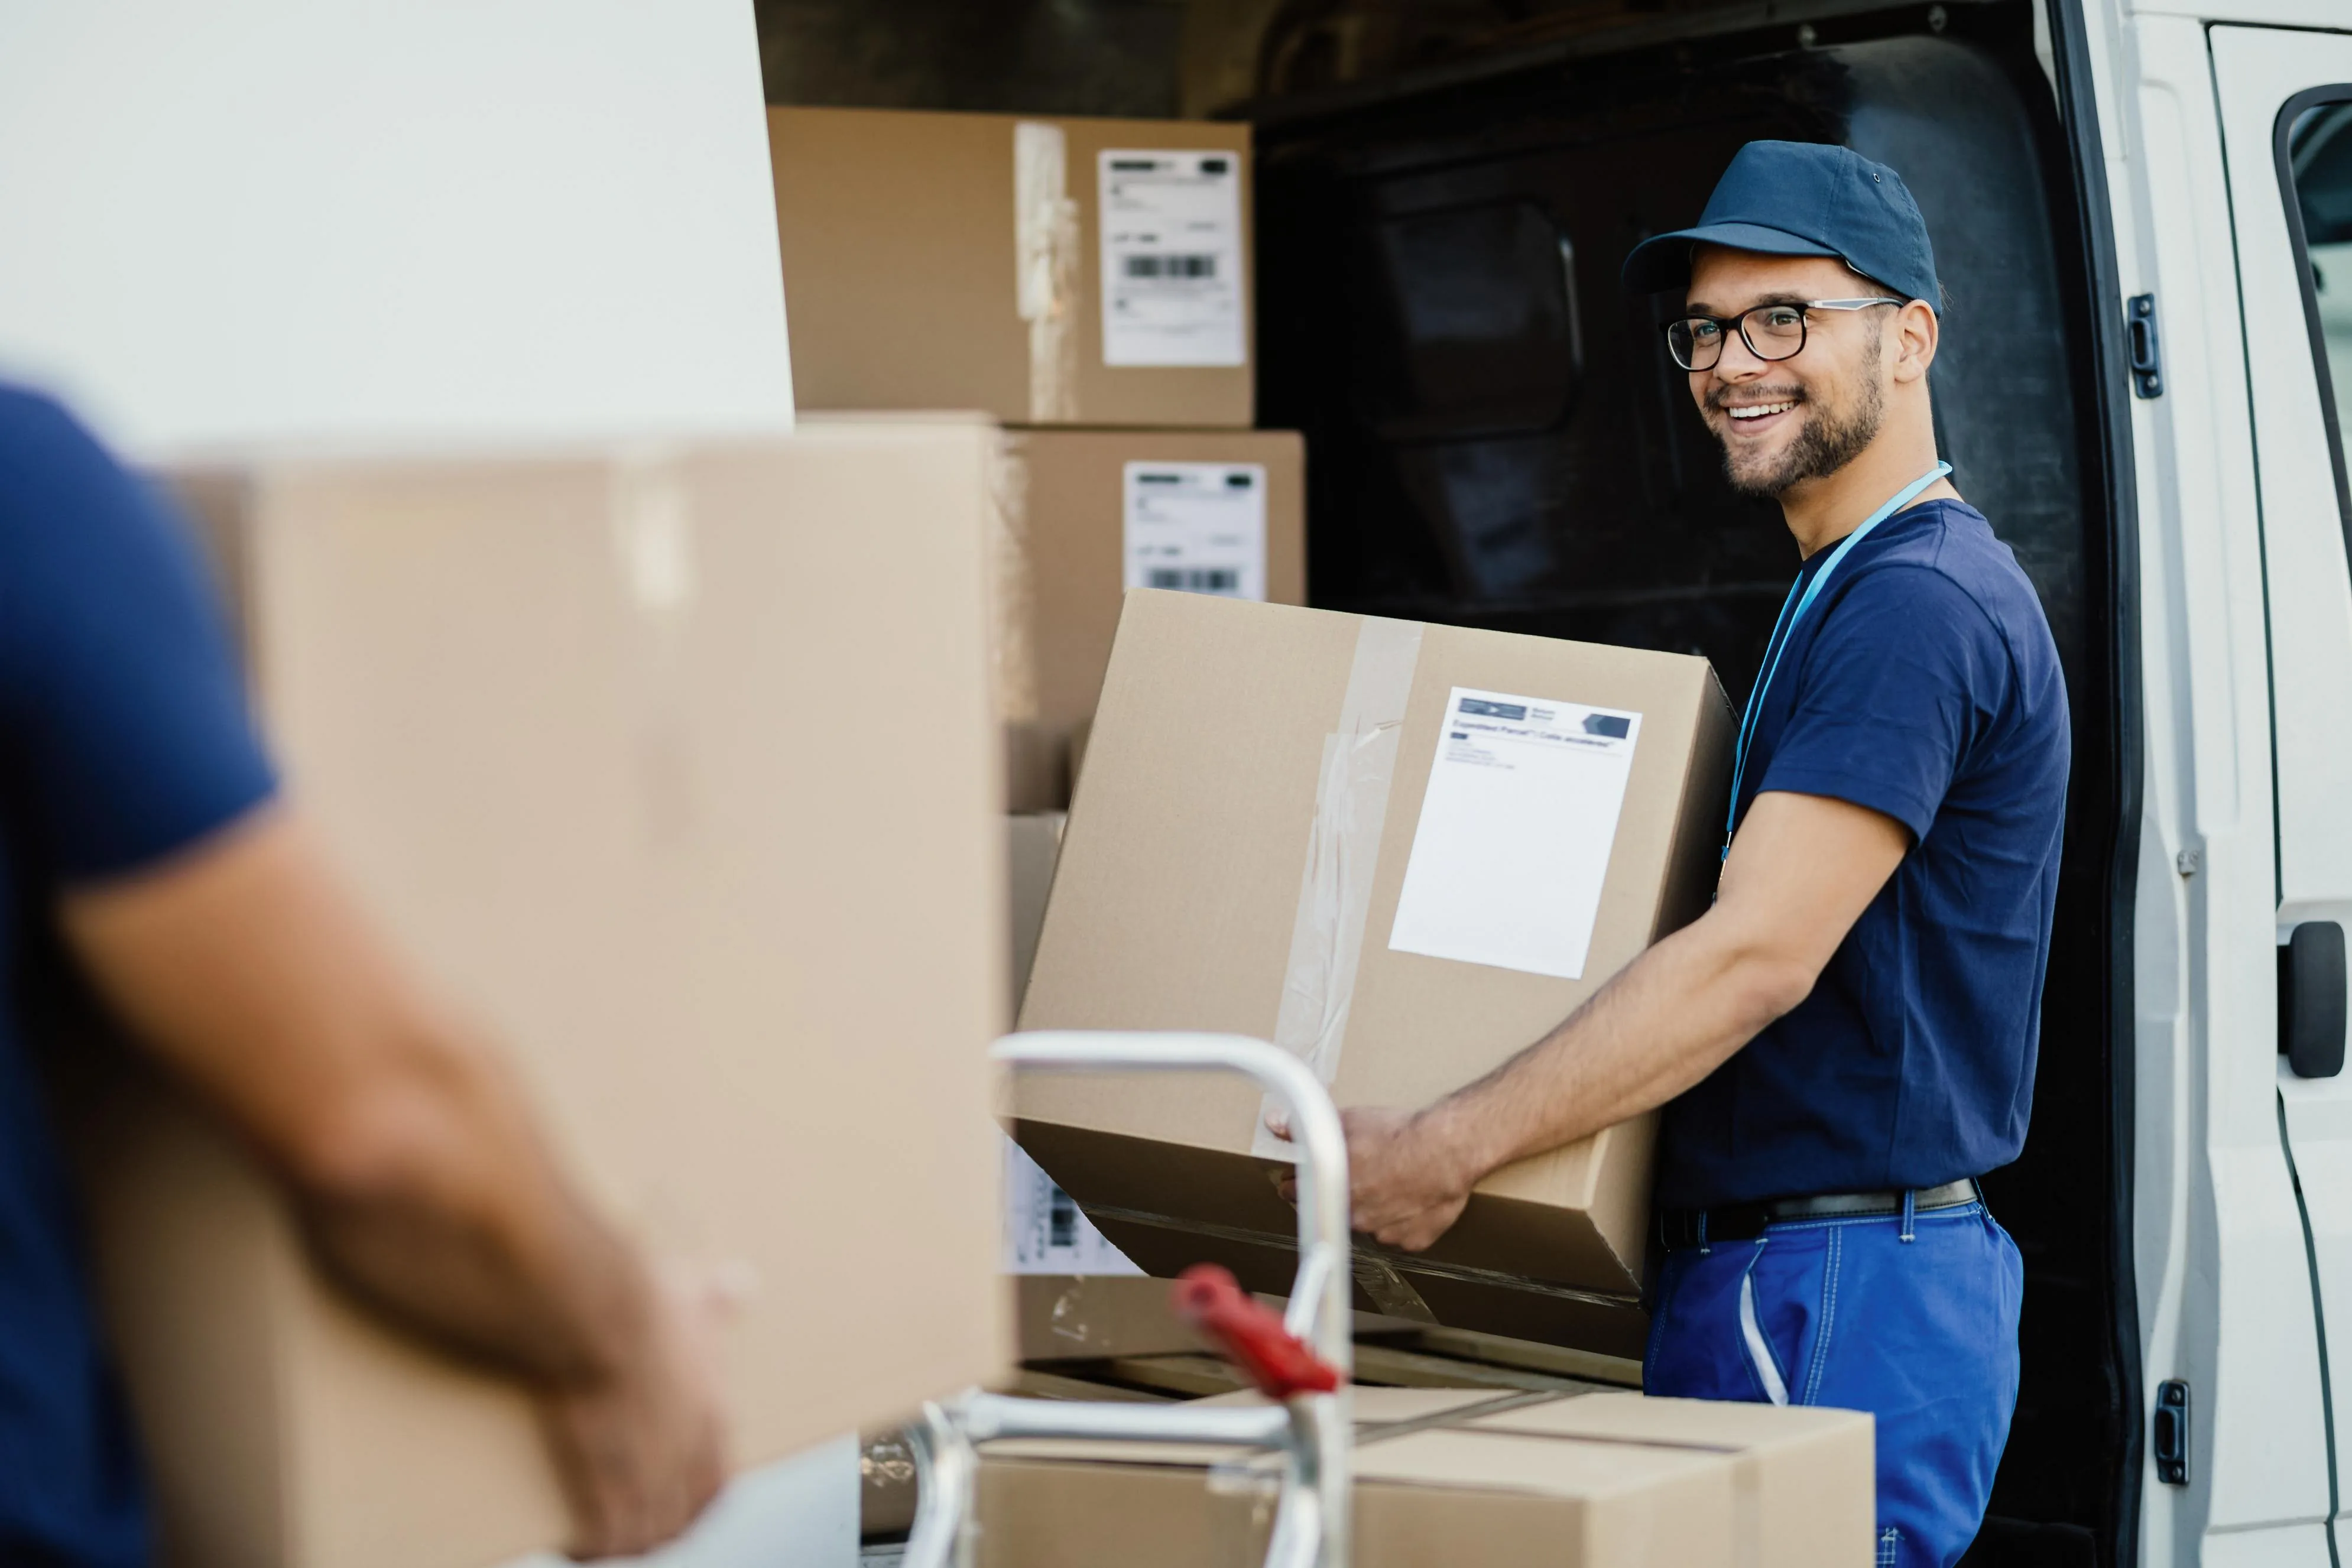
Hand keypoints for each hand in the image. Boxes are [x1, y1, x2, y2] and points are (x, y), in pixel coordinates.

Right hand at [540, 1261, 734, 1559]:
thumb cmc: (646, 1298)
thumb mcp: (696, 1296)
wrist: (605, 1310)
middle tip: (630, 1532)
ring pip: (644, 1534)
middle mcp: (688, 1452)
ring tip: (601, 1544)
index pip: (716, 1485)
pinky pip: (606, 1536)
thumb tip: (741, 1282)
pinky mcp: (606, 1477)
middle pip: (679, 1519)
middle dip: (657, 1531)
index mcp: (713, 1416)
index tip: (679, 1512)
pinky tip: (575, 1546)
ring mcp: (650, 1469)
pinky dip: (590, 1545)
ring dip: (623, 1543)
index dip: (696, 1505)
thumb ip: (719, 1300)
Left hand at [1268, 1105, 1479, 1252]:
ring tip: (1395, 1181)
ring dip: (1378, 1207)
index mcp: (1333, 1192)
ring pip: (1372, 1224)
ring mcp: (1384, 1234)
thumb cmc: (1397, 1134)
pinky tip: (1414, 1198)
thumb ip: (1307, 1127)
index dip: (1300, 1185)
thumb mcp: (1347, 1121)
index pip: (1300, 1195)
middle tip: (1365, 1173)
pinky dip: (1405, 1220)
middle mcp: (1355, 1219)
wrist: (1445, 1150)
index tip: (1301, 1180)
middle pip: (1339, 1210)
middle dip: (1346, 1194)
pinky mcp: (1413, 1241)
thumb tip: (1275, 1123)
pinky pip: (1403, 1234)